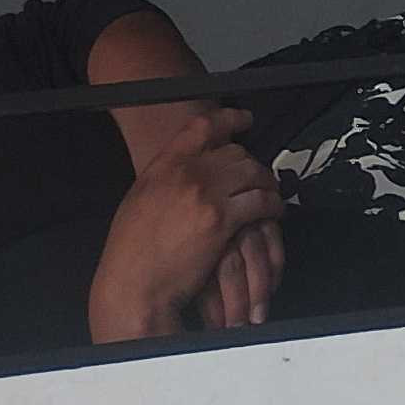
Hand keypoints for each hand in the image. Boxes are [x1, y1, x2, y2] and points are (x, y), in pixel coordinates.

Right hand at [87, 109, 282, 344]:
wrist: (134, 285)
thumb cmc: (131, 252)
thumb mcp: (139, 199)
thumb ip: (166, 177)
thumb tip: (188, 169)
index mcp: (165, 164)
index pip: (203, 126)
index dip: (229, 118)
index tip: (244, 119)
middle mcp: (188, 173)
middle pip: (235, 152)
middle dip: (251, 162)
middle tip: (257, 174)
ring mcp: (207, 195)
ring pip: (252, 173)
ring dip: (266, 182)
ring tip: (270, 192)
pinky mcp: (223, 221)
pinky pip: (260, 202)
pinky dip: (272, 205)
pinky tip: (273, 211)